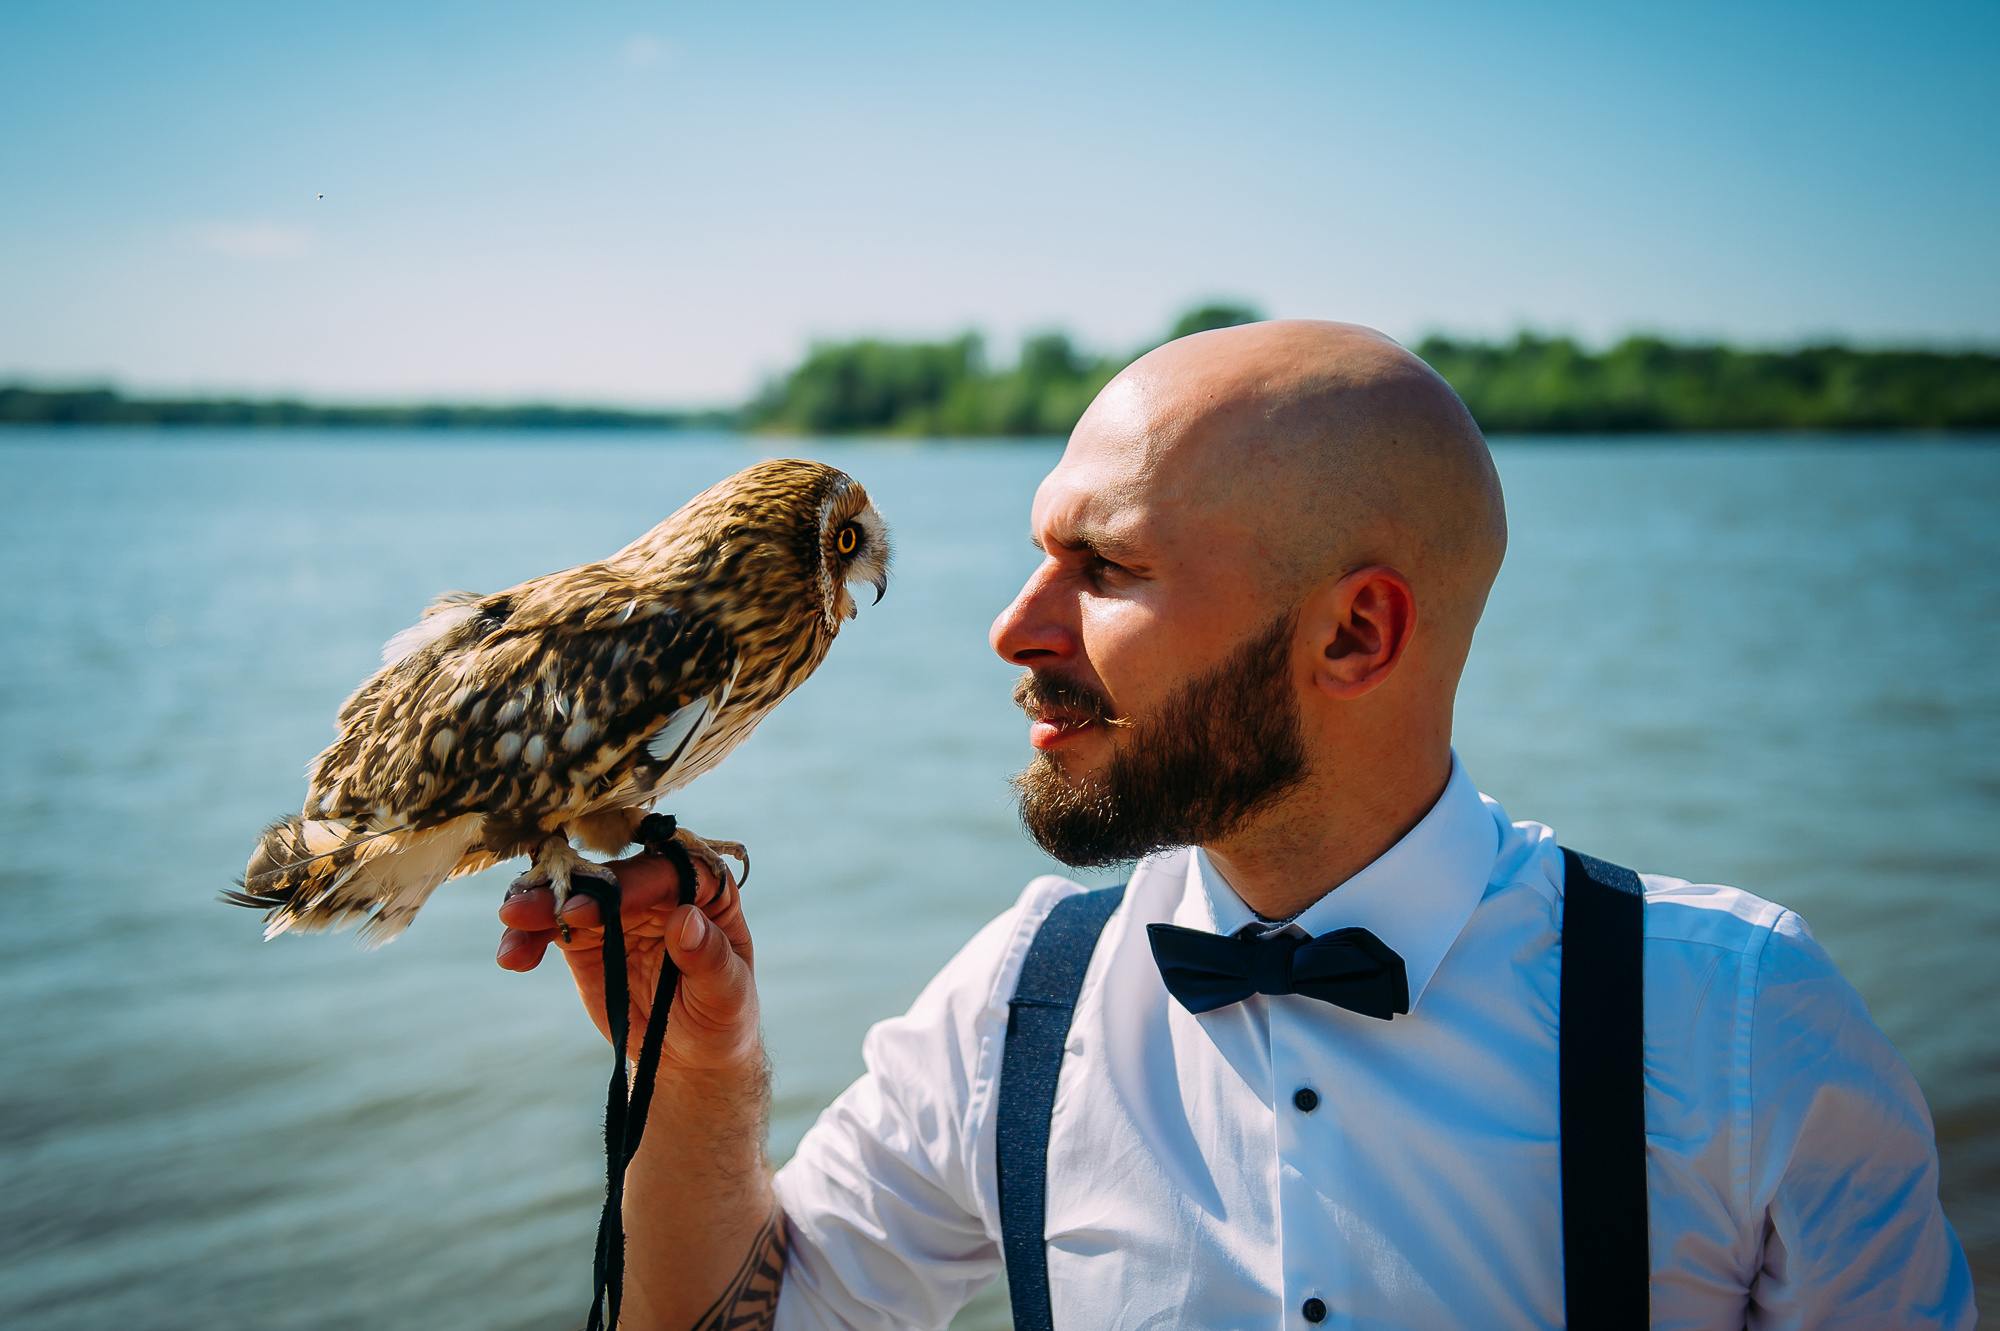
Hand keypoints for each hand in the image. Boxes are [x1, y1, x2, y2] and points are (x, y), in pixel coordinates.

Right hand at [496, 852, 759, 1072]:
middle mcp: (660, 888)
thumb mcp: (726, 994)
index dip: (626, 886)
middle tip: (525, 910)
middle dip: (567, 892)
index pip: (665, 873)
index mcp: (706, 889)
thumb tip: (683, 920)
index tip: (589, 909)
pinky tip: (513, 956)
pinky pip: (553, 927)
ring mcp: (620, 910)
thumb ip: (708, 958)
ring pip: (572, 896)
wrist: (690, 1053)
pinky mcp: (588, 937)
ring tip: (511, 934)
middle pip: (610, 876)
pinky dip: (529, 937)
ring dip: (537, 910)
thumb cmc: (723, 1016)